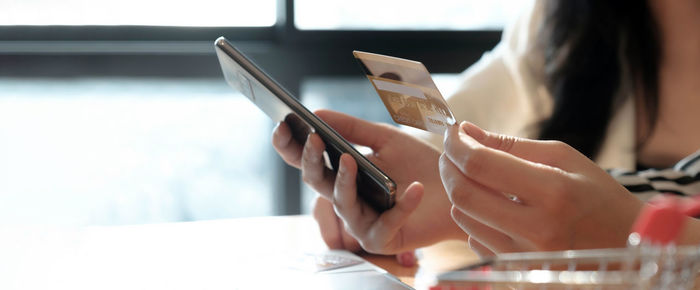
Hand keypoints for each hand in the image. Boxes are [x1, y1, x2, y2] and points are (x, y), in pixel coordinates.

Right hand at [272, 110, 462, 254]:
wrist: (455, 188)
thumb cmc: (418, 164)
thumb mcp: (386, 138)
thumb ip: (352, 128)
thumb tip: (317, 114)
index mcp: (341, 173)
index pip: (307, 161)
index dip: (290, 146)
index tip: (281, 125)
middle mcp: (346, 198)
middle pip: (316, 182)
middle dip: (312, 161)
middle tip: (314, 140)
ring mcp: (361, 221)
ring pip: (342, 204)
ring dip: (344, 182)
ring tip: (351, 160)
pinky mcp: (383, 239)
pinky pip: (384, 224)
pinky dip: (401, 206)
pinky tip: (413, 189)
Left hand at [440, 122, 643, 255]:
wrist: (627, 246)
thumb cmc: (598, 196)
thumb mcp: (565, 159)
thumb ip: (511, 145)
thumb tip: (467, 132)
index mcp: (554, 192)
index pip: (481, 165)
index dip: (456, 145)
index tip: (452, 132)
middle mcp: (537, 229)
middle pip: (463, 194)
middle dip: (448, 166)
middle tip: (452, 152)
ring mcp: (525, 256)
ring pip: (463, 218)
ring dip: (458, 191)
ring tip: (475, 177)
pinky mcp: (517, 271)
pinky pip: (474, 239)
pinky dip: (474, 218)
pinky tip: (493, 207)